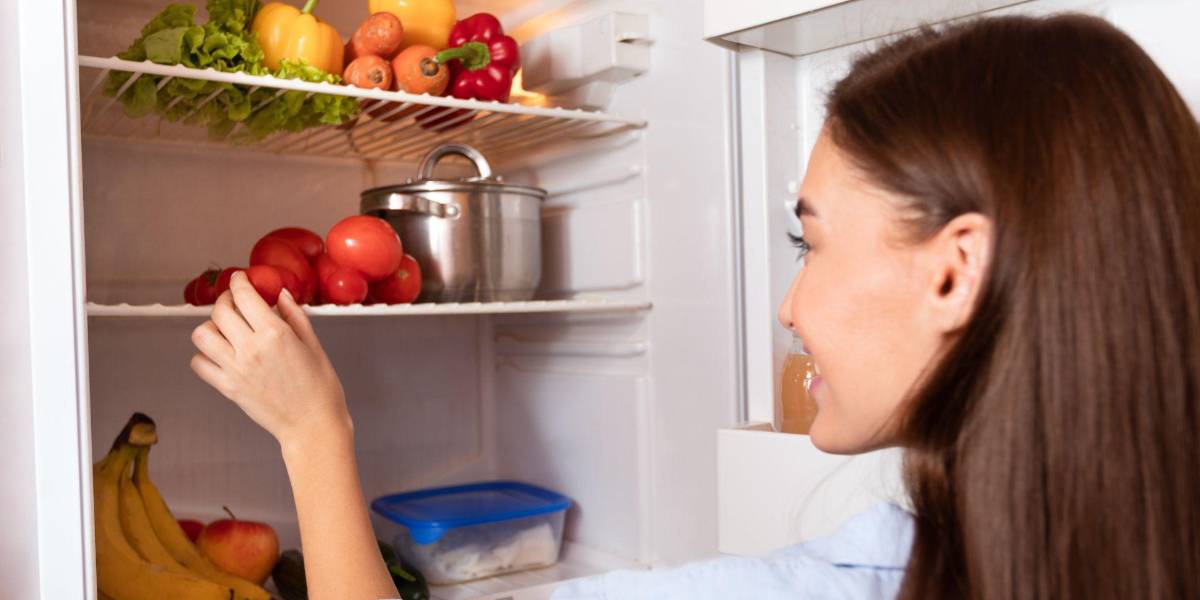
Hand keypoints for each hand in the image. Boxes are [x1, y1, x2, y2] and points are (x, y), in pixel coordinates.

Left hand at [190, 271, 349, 446]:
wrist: (313, 425)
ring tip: (224, 329)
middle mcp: (250, 349)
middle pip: (220, 311)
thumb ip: (295, 316)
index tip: (239, 279)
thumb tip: (281, 294)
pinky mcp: (227, 388)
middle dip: (225, 300)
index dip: (239, 282)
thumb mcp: (314, 345)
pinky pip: (200, 364)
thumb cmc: (320, 388)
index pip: (245, 296)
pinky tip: (220, 354)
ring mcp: (236, 369)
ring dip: (211, 326)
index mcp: (275, 334)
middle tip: (233, 301)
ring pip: (202, 335)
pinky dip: (204, 355)